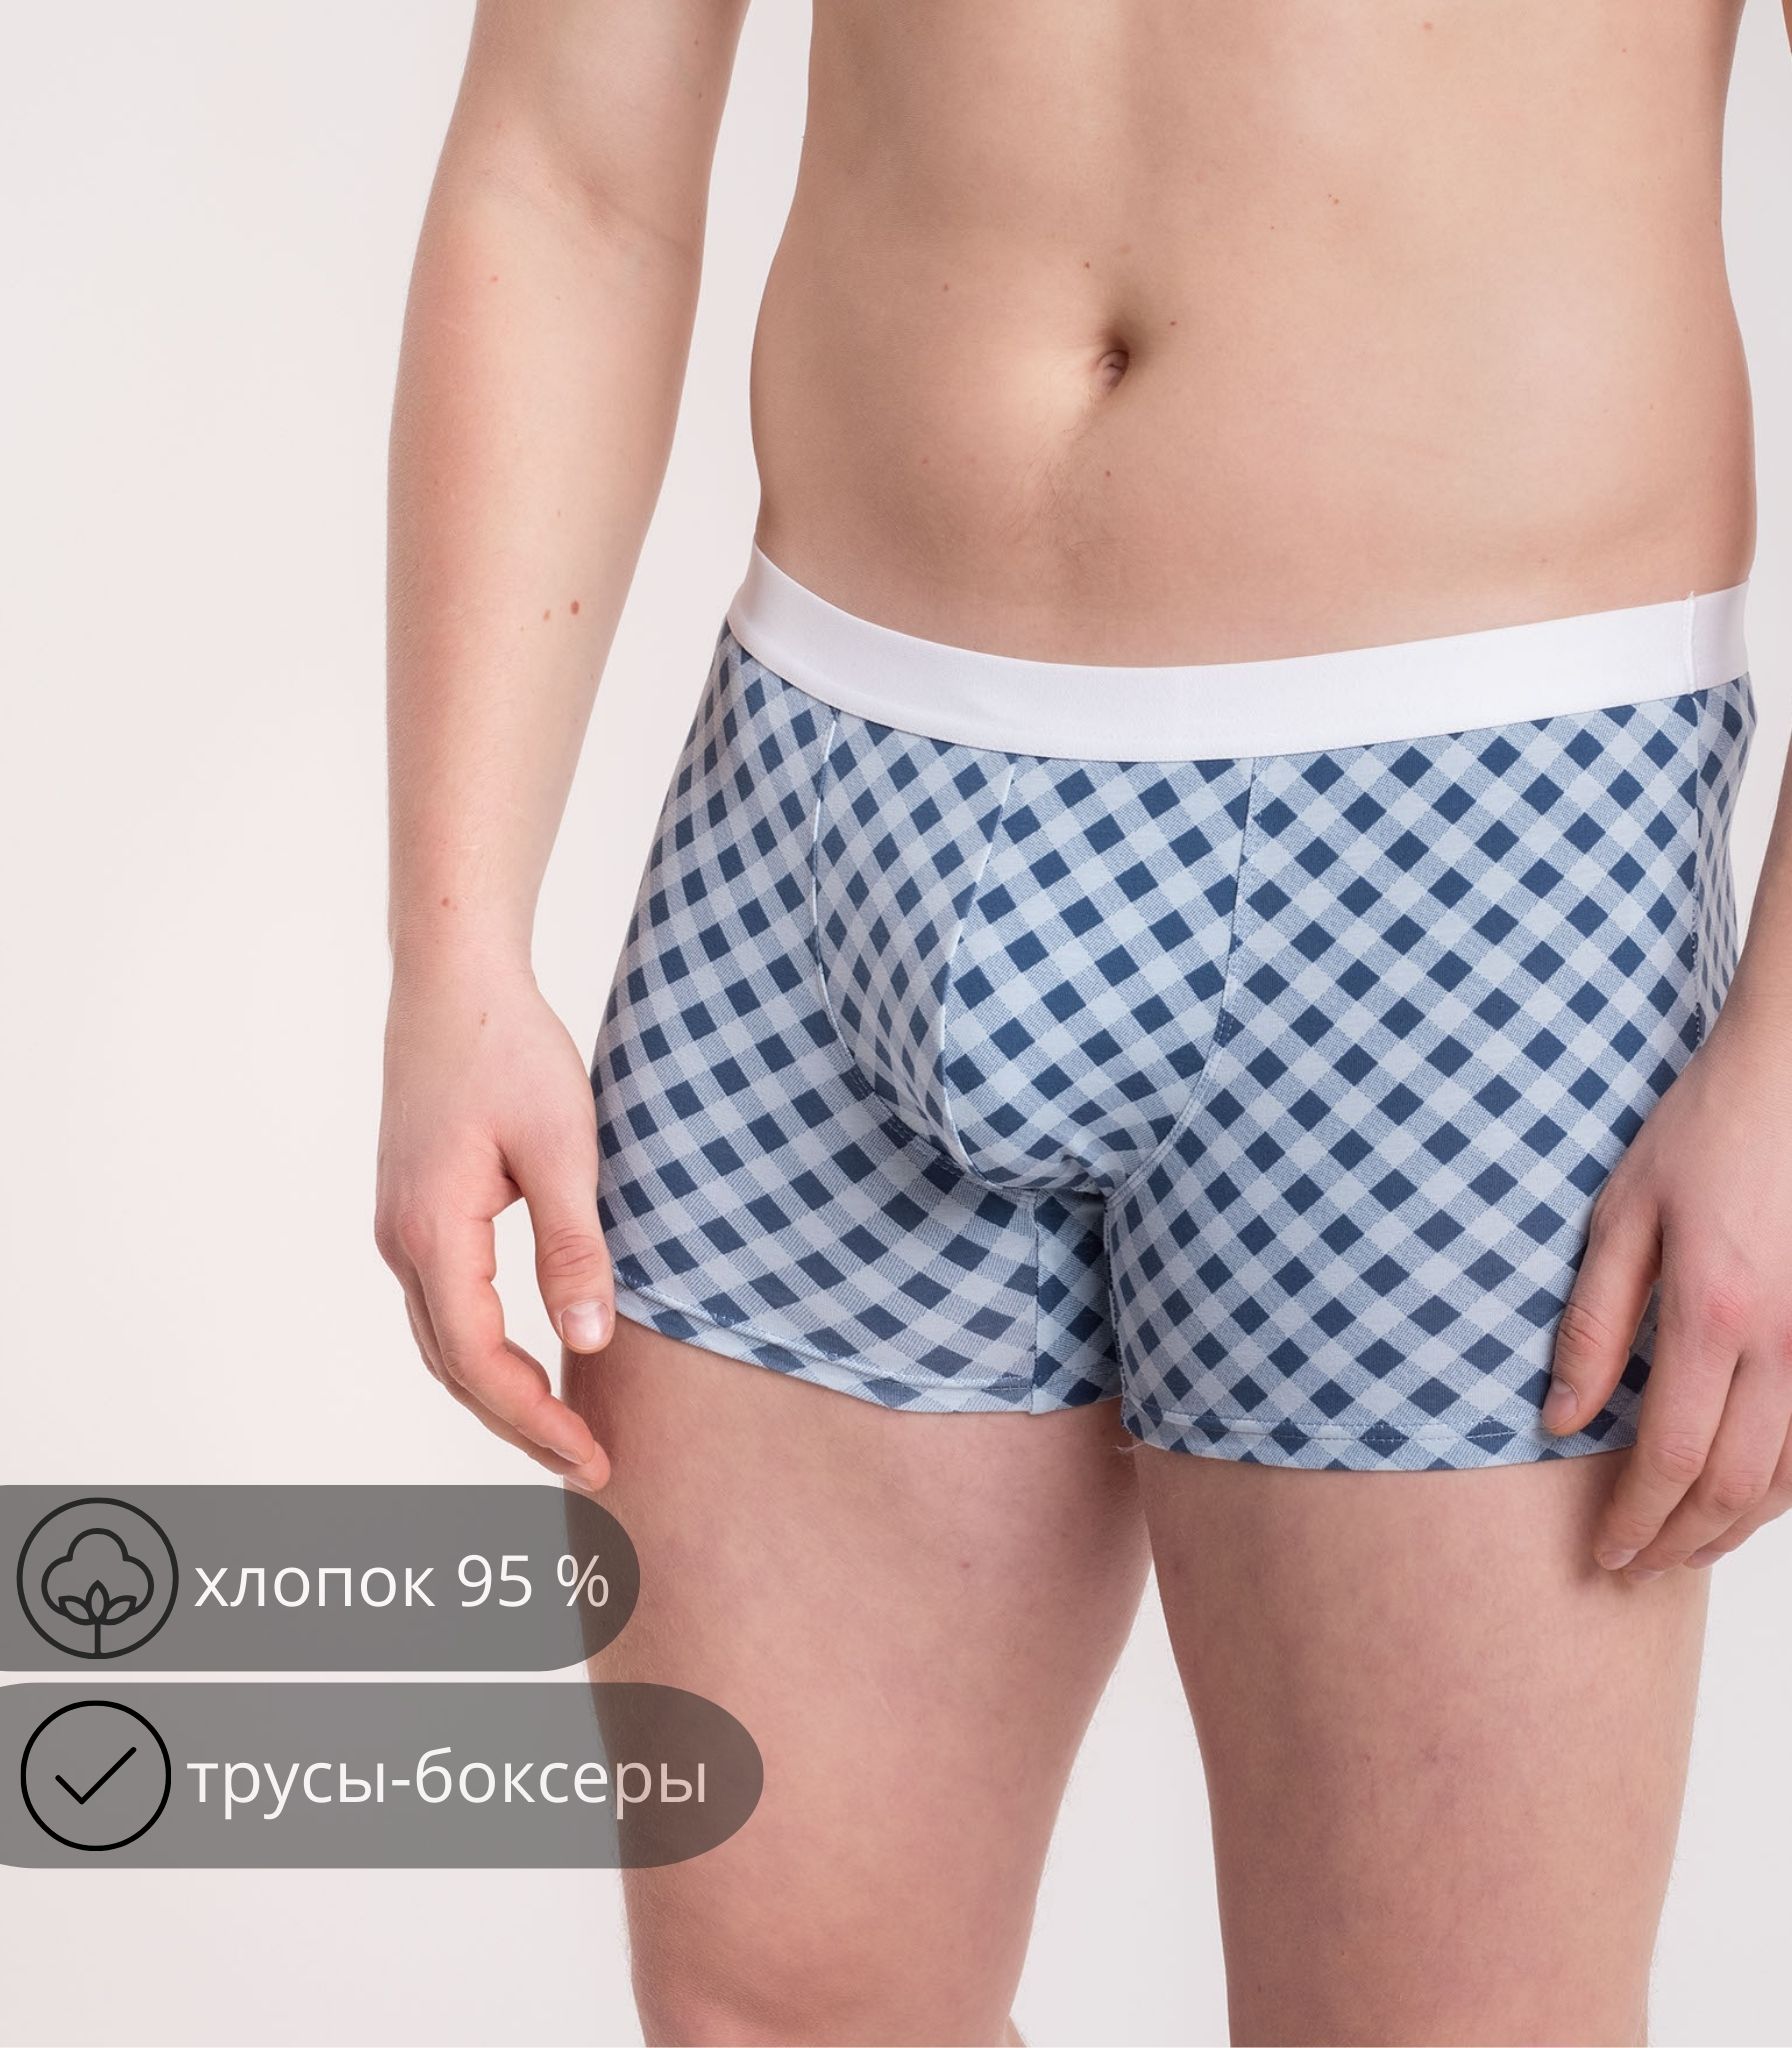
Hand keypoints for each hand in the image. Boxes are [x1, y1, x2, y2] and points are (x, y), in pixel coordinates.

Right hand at [375, 962, 613, 1491]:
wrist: (455, 981)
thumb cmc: (510, 1050)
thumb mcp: (563, 1146)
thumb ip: (572, 1246)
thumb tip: (587, 1340)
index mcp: (433, 1233)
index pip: (480, 1362)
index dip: (536, 1420)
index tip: (595, 1457)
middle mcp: (402, 1241)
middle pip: (455, 1368)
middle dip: (519, 1426)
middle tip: (590, 1467)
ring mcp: (402, 1227)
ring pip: (444, 1342)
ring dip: (500, 1394)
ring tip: (565, 1434)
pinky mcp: (416, 1210)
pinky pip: (446, 1307)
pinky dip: (485, 1352)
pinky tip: (532, 1361)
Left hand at [1545, 996, 1791, 1576]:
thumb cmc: (1700, 1135)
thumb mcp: (1622, 1215)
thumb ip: (1592, 1323)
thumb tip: (1561, 1421)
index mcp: (1715, 1314)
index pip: (1671, 1457)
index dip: (1635, 1519)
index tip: (1601, 1554)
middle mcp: (1788, 1342)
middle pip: (1735, 1485)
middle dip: (1678, 1539)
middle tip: (1630, 1568)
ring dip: (1734, 1527)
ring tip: (1680, 1548)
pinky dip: (1785, 1487)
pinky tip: (1746, 1498)